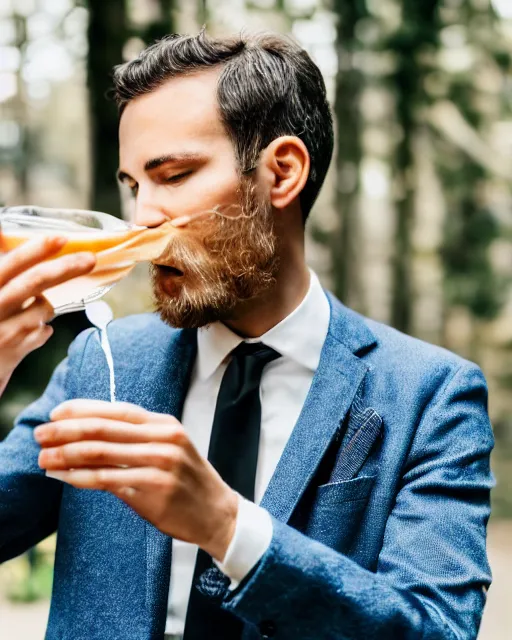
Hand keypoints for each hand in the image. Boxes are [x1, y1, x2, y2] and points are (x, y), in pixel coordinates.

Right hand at [0, 237, 95, 395]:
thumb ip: (1, 263)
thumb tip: (1, 229)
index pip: (12, 264)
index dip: (36, 250)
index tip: (61, 238)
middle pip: (34, 282)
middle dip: (65, 268)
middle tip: (90, 259)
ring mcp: (3, 332)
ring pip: (43, 308)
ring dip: (44, 305)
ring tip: (29, 309)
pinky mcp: (13, 352)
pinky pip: (43, 332)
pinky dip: (41, 328)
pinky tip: (27, 331)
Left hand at [34, 399, 238, 561]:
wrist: (216, 511)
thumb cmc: (185, 480)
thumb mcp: (167, 448)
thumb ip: (134, 439)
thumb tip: (88, 437)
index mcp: (164, 424)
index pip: (117, 410)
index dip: (83, 409)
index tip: (56, 413)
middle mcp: (163, 438)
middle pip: (104, 428)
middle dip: (66, 430)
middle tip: (41, 435)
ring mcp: (161, 463)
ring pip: (102, 452)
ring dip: (66, 455)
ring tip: (44, 458)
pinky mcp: (155, 489)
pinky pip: (108, 480)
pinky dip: (79, 477)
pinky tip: (62, 476)